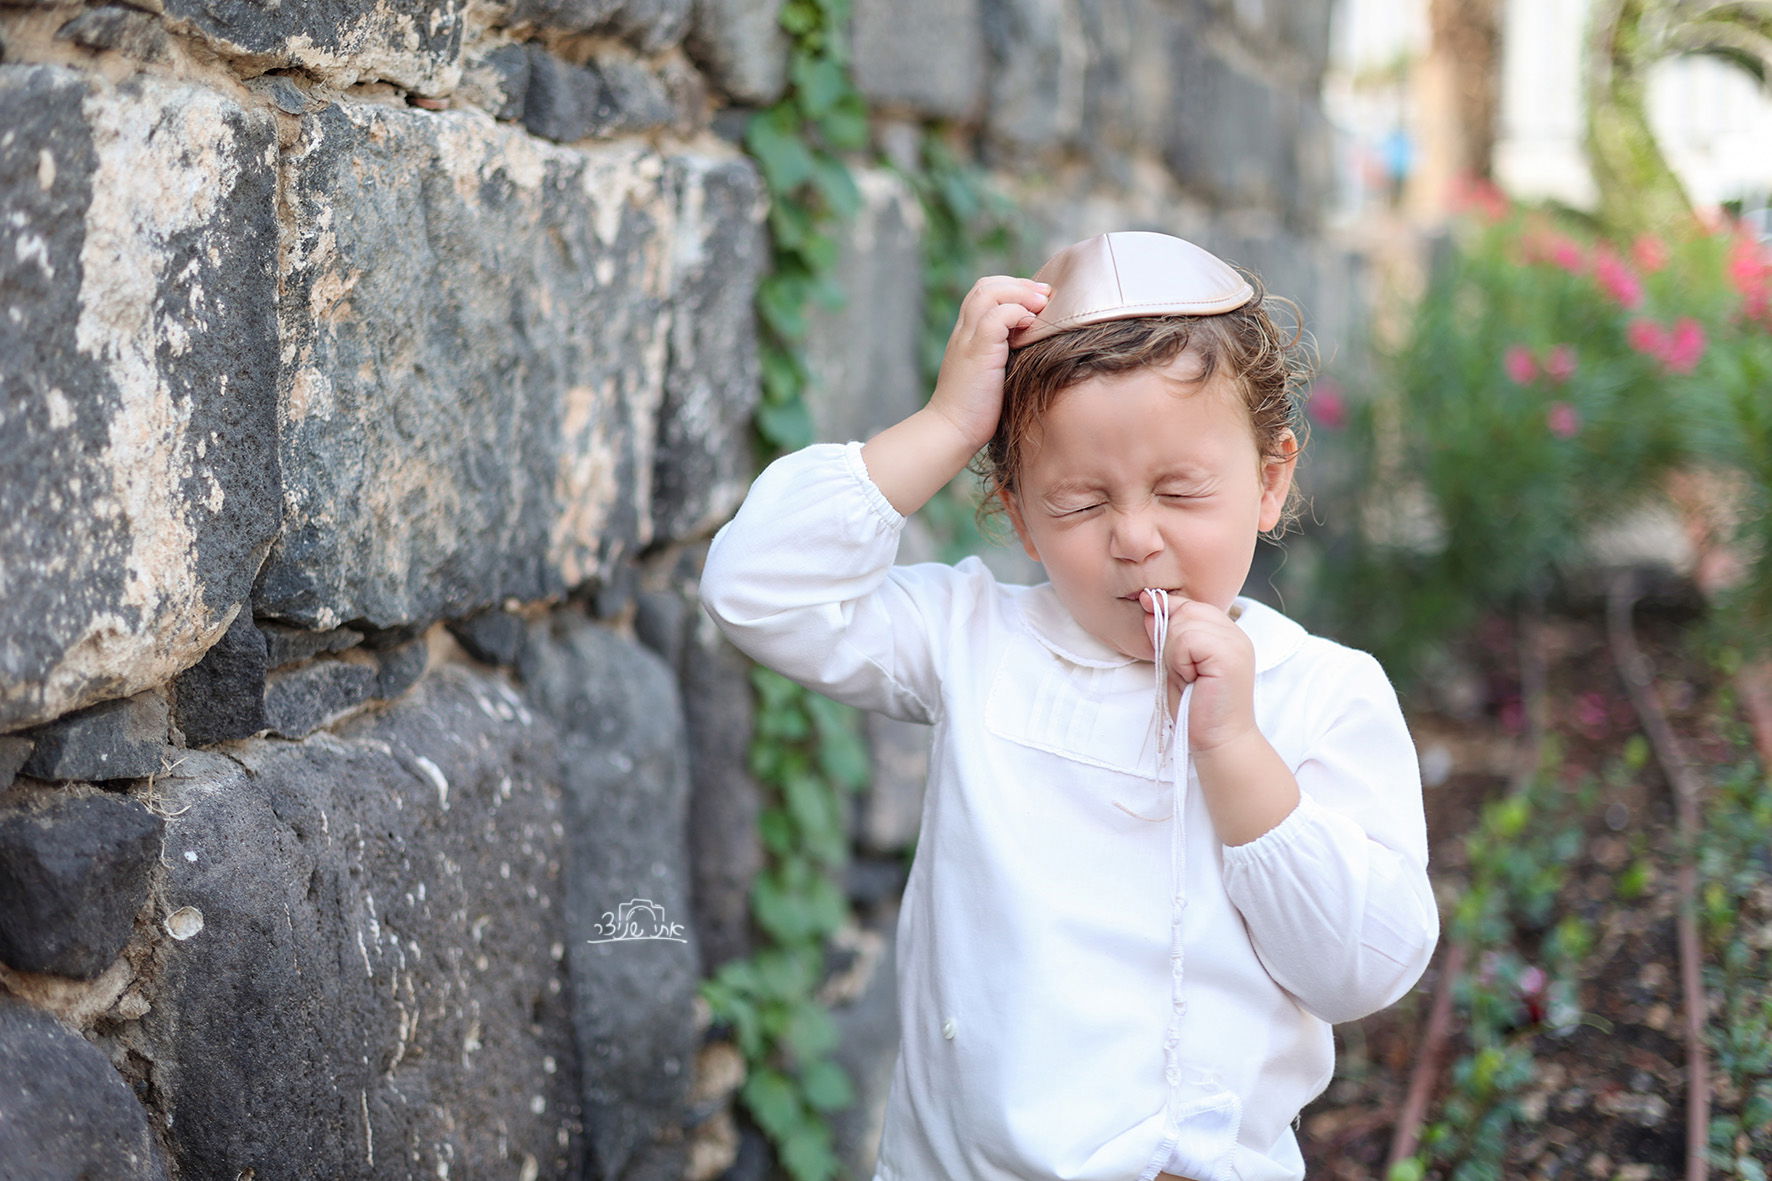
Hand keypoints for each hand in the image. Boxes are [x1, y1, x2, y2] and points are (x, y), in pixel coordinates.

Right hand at [926, 276, 1049, 450]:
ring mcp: (968, 340)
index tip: (1037, 298)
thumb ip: (1004, 356)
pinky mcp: (977, 352)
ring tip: (1042, 304)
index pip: (984, 292)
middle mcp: (964, 332)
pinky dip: (1016, 313)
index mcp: (966, 335)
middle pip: (986, 286)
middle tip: (1045, 295)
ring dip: (1020, 293)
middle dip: (1019, 284)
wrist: (952, 431)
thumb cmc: (975, 411)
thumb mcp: (990, 375)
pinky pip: (996, 317)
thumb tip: (1033, 348)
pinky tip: (1030, 325)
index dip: (1011, 287)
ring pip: (988, 292)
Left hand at [1143, 593, 1257, 751]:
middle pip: (1186, 609)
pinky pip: (1188, 640)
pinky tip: (1192, 680)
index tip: (1148, 607)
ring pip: (1184, 623)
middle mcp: (1235, 634)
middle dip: (1171, 638)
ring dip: (1174, 653)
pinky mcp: (1229, 655)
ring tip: (1189, 677)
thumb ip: (1166, 635)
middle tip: (1183, 671)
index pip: (1192, 605)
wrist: (1217, 741)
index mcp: (1226, 634)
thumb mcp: (1175, 664)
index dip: (1169, 609)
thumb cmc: (1196, 709)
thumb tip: (1149, 603)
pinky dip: (1180, 661)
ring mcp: (1235, 643)